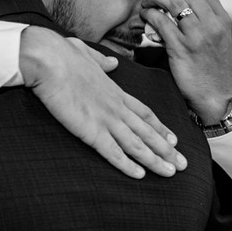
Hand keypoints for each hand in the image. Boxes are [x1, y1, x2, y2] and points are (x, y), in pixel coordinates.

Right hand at [19, 27, 185, 178]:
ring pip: (137, 144)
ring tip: (171, 173)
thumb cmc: (61, 55)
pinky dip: (127, 165)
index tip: (174, 139)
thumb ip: (101, 61)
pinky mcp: (90, 130)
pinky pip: (113, 152)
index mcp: (114, 90)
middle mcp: (115, 107)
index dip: (161, 128)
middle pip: (147, 132)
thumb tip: (112, 62)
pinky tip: (140, 176)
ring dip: (155, 160)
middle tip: (183, 164)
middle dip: (167, 149)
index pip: (144, 113)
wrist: (48, 59)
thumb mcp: (86, 54)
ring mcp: (105, 119)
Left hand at [139, 0, 231, 122]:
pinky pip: (161, 23)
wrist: (216, 96)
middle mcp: (213, 25)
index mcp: (223, 20)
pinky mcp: (181, 48)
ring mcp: (197, 36)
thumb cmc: (212, 69)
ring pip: (173, 3)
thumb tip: (182, 7)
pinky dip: (149, 15)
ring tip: (147, 4)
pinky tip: (145, 17)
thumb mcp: (218, 40)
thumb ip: (206, 22)